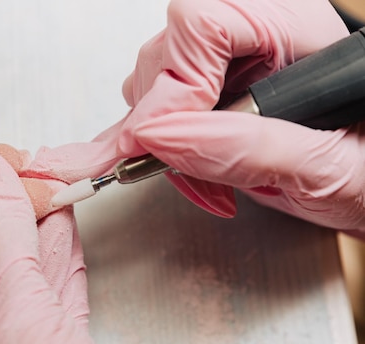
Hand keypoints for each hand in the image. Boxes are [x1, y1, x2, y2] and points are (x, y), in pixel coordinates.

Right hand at [116, 0, 364, 232]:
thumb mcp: (327, 170)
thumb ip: (250, 150)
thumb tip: (162, 138)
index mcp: (303, 33)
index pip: (206, 24)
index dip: (176, 80)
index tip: (158, 138)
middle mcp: (265, 36)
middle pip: (173, 45)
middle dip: (163, 114)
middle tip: (170, 164)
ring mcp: (236, 60)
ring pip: (158, 73)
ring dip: (162, 135)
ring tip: (200, 178)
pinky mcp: (217, 87)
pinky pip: (162, 102)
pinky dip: (162, 144)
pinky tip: (192, 169)